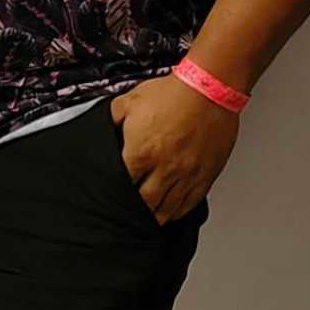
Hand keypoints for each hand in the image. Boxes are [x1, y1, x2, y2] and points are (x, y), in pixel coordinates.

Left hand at [110, 71, 236, 224]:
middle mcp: (164, 168)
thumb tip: (100, 130)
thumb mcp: (129, 102)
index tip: (109, 196)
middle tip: (126, 213)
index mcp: (140, 153)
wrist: (209, 89)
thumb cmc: (172, 94)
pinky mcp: (205, 175)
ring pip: (167, 208)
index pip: (121, 184)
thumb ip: (110, 120)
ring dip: (154, 216)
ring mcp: (186, 174)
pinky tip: (171, 214)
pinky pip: (190, 203)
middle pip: (144, 202)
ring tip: (146, 220)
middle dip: (133, 209)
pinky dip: (178, 212)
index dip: (113, 191)